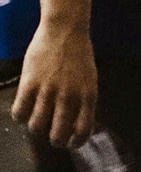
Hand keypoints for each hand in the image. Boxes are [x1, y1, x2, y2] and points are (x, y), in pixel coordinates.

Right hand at [13, 21, 96, 147]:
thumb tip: (77, 126)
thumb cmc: (78, 54)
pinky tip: (24, 108)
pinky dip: (20, 116)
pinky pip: (19, 113)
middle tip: (50, 134)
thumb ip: (83, 101)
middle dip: (53, 140)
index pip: (83, 130)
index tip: (70, 142)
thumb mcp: (89, 79)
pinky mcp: (29, 84)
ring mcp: (48, 91)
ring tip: (37, 117)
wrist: (65, 29)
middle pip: (57, 135)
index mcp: (88, 95)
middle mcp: (69, 96)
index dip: (75, 142)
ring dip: (36, 127)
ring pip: (36, 126)